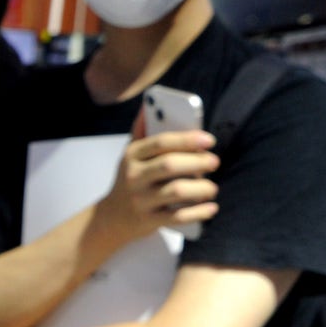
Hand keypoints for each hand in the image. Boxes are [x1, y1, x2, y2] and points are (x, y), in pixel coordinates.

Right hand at [95, 110, 219, 241]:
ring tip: (211, 187)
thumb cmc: (129, 181)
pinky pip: (178, 216)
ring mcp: (141, 200)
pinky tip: (210, 207)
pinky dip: (198, 212)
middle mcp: (134, 177)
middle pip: (169, 165)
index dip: (187, 139)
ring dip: (201, 188)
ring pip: (177, 191)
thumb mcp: (130, 156)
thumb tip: (148, 105)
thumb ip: (141, 132)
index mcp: (131, 156)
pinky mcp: (148, 220)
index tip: (208, 140)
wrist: (111, 218)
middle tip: (214, 162)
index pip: (160, 142)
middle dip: (198, 162)